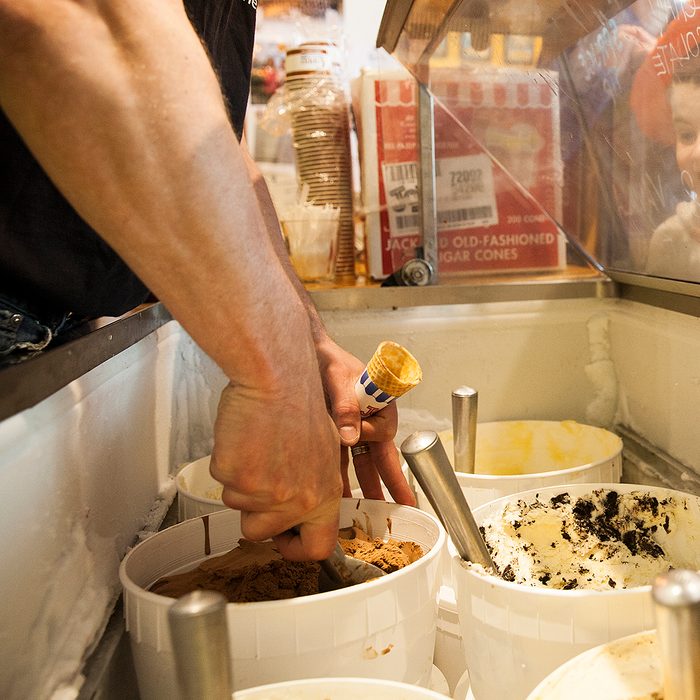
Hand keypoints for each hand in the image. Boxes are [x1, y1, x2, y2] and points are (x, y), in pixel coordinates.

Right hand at [209, 379, 341, 560]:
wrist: (277, 379)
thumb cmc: (299, 404)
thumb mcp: (326, 448)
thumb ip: (315, 481)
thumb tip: (305, 503)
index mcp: (324, 494)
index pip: (316, 548)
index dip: (295, 548)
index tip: (283, 538)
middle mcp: (297, 500)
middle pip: (260, 531)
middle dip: (254, 508)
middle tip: (261, 474)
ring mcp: (265, 492)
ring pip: (237, 505)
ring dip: (241, 482)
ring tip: (257, 447)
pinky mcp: (237, 478)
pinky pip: (222, 482)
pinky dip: (228, 462)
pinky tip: (243, 439)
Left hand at [315, 338, 415, 505]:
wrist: (304, 354)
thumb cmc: (328, 358)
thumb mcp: (338, 378)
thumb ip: (345, 406)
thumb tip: (350, 436)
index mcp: (379, 404)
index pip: (383, 431)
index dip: (369, 435)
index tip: (351, 431)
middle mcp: (369, 421)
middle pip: (383, 456)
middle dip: (392, 483)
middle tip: (404, 506)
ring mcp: (352, 431)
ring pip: (363, 465)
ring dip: (367, 488)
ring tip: (372, 514)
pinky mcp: (334, 437)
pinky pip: (340, 463)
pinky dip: (339, 481)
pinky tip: (339, 501)